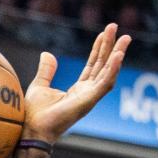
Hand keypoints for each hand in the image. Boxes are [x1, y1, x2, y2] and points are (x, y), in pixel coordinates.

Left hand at [22, 23, 130, 143]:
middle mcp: (87, 93)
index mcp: (78, 90)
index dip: (98, 49)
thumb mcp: (40, 85)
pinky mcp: (88, 102)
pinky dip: (112, 70)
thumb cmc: (35, 114)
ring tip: (125, 38)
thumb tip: (47, 54)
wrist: (32, 130)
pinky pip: (105, 84)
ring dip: (117, 55)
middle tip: (115, 27)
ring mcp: (89, 98)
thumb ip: (46, 71)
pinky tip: (118, 56)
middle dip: (111, 46)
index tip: (104, 33)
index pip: (92, 65)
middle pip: (103, 66)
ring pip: (108, 73)